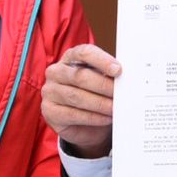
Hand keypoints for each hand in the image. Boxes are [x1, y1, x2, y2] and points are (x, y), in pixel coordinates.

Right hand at [42, 43, 120, 157]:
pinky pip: (73, 114)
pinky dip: (93, 117)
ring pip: (76, 96)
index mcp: (70, 58)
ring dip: (100, 104)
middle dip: (103, 86)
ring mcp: (50, 91)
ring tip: (115, 108)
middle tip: (121, 94)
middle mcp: (56, 72)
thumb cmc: (95, 95)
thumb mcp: (102, 81)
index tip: (118, 70)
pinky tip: (106, 118)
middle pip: (80, 76)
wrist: (84, 123)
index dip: (102, 60)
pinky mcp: (50, 111)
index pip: (84, 52)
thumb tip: (126, 78)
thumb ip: (109, 76)